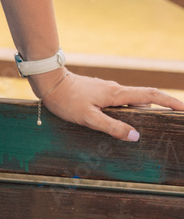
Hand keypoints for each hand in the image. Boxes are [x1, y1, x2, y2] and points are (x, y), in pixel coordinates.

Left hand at [34, 70, 183, 140]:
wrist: (49, 82)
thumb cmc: (67, 100)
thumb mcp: (89, 118)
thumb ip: (112, 127)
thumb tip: (136, 136)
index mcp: (116, 94)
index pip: (150, 95)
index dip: (168, 101)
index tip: (183, 108)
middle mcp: (114, 90)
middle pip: (144, 98)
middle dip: (161, 106)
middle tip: (173, 118)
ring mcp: (107, 91)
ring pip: (131, 101)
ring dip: (145, 109)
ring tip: (155, 124)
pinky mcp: (99, 93)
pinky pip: (120, 102)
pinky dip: (130, 110)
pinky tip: (126, 121)